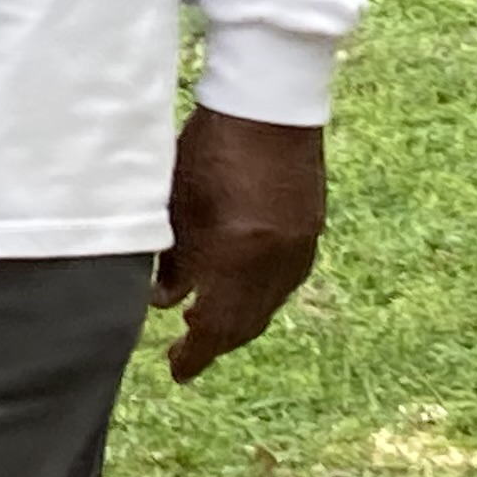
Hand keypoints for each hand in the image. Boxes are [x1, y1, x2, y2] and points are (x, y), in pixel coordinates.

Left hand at [152, 107, 323, 381]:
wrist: (269, 104)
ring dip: (238, 320)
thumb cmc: (210, 146)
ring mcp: (299, 248)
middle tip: (187, 351)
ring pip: (267, 305)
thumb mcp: (176, 203)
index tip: (177, 372)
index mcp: (236, 257)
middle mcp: (274, 262)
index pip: (215, 327)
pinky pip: (285, 282)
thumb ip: (172, 259)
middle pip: (245, 323)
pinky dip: (260, 295)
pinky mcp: (311, 231)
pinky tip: (241, 290)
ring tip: (208, 323)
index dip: (195, 355)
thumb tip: (165, 301)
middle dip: (216, 341)